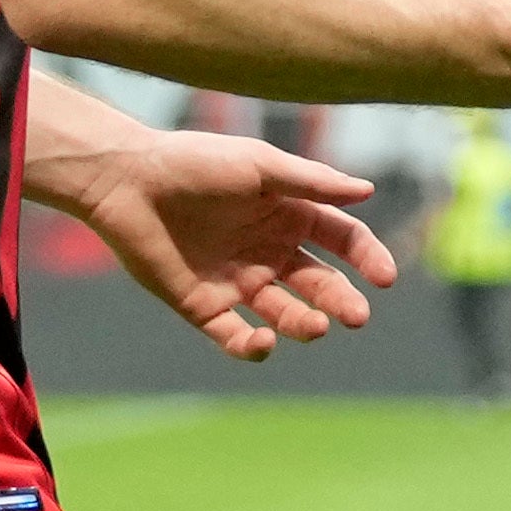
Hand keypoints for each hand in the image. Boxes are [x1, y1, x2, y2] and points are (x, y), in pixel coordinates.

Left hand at [56, 127, 389, 361]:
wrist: (127, 180)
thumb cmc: (195, 162)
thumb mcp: (259, 166)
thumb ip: (311, 183)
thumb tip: (367, 191)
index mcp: (288, 214)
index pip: (341, 240)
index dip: (367, 258)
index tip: (384, 278)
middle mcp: (268, 251)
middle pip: (320, 284)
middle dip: (341, 301)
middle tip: (356, 317)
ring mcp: (238, 281)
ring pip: (285, 315)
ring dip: (305, 324)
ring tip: (315, 326)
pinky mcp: (204, 306)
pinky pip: (236, 337)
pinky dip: (254, 348)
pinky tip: (264, 341)